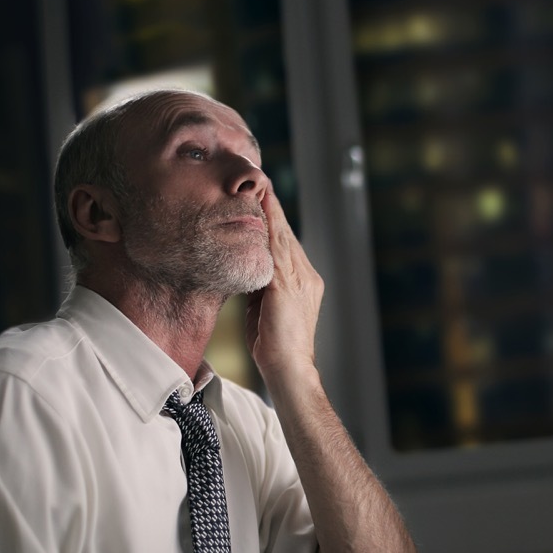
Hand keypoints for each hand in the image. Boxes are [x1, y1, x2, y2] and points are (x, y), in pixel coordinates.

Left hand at [246, 187, 324, 384]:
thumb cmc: (275, 346)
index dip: (275, 220)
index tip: (263, 198)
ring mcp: (301, 280)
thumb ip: (261, 285)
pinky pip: (277, 252)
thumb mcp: (265, 308)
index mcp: (304, 281)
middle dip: (273, 208)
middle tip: (261, 181)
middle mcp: (307, 276)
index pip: (287, 244)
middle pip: (287, 235)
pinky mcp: (288, 287)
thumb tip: (246, 267)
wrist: (290, 370)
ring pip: (283, 238)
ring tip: (260, 188)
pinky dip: (269, 231)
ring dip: (270, 212)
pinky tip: (260, 214)